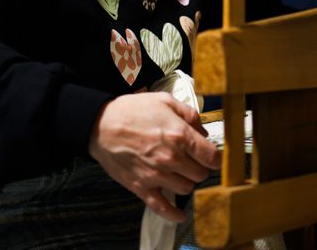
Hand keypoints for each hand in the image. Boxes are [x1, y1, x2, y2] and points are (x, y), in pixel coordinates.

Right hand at [88, 92, 219, 221]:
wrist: (100, 125)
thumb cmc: (132, 111)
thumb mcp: (165, 101)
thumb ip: (190, 114)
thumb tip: (203, 130)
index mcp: (179, 135)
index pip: (211, 157)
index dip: (215, 157)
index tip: (213, 156)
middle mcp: (170, 158)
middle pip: (201, 174)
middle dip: (200, 167)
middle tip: (193, 161)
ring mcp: (156, 175)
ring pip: (186, 189)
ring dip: (186, 182)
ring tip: (180, 172)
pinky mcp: (141, 187)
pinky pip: (162, 207)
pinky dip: (173, 214)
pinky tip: (180, 215)